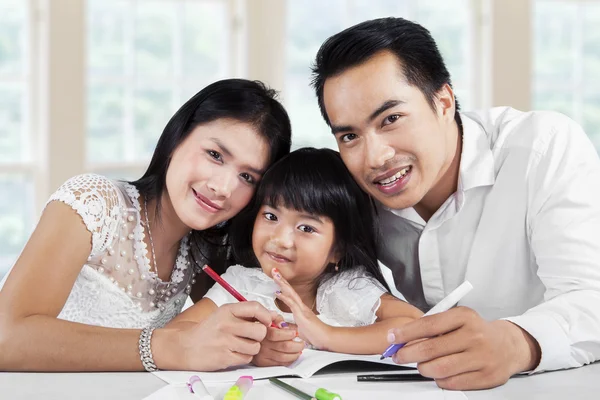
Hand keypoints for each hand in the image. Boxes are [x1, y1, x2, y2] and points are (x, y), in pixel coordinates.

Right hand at [154, 301, 272, 370]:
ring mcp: (225, 342)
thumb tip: (273, 316)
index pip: (255, 307)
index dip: (266, 315)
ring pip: (256, 347)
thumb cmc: (208, 330)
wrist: (185, 346)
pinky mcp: (224, 358)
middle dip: (260, 335)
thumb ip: (247, 314)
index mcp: (227, 310)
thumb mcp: (224, 315)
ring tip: (241, 345)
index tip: (266, 320)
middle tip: (252, 336)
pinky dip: (244, 357)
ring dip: (252, 348)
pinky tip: (234, 352)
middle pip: (260, 330)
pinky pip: (247, 358)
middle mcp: (226, 325)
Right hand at [252, 322, 304, 366]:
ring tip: (299, 350)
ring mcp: (262, 355)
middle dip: (297, 345)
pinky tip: (293, 356)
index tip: (295, 333)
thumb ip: (277, 319)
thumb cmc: (261, 327)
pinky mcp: (263, 363)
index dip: (288, 334)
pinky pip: (280, 364)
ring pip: (283, 357)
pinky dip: (290, 361)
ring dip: (295, 354)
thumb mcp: (267, 318)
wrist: (247, 338)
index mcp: (262, 332)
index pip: (276, 334)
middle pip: (283, 347)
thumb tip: (284, 325)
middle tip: (302, 343)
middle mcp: (261, 344)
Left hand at [272, 268, 331, 349]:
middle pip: (290, 290)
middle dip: (282, 280)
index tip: (276, 278)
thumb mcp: (299, 330)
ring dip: (282, 284)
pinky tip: (278, 293)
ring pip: (291, 293)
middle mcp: (301, 307)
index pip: (290, 294)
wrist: (325, 339)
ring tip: (275, 276)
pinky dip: (285, 298)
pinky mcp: (302, 315)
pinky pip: (292, 304)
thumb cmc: (315, 335)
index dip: (283, 286)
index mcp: (300, 309)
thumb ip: (291, 326)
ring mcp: (302, 310)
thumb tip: (282, 324)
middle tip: (274, 270)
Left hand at [387, 307, 540, 389]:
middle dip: (408, 354)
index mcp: (464, 317)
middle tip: (399, 356)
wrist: (508, 345)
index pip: (428, 325)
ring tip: (422, 365)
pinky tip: (440, 373)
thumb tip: (402, 338)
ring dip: (424, 369)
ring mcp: (482, 357)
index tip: (392, 338)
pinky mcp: (486, 377)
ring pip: (439, 369)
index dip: (406, 333)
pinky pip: (452, 383)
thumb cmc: (476, 331)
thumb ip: (432, 327)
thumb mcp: (457, 320)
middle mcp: (475, 336)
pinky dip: (440, 380)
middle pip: (431, 349)